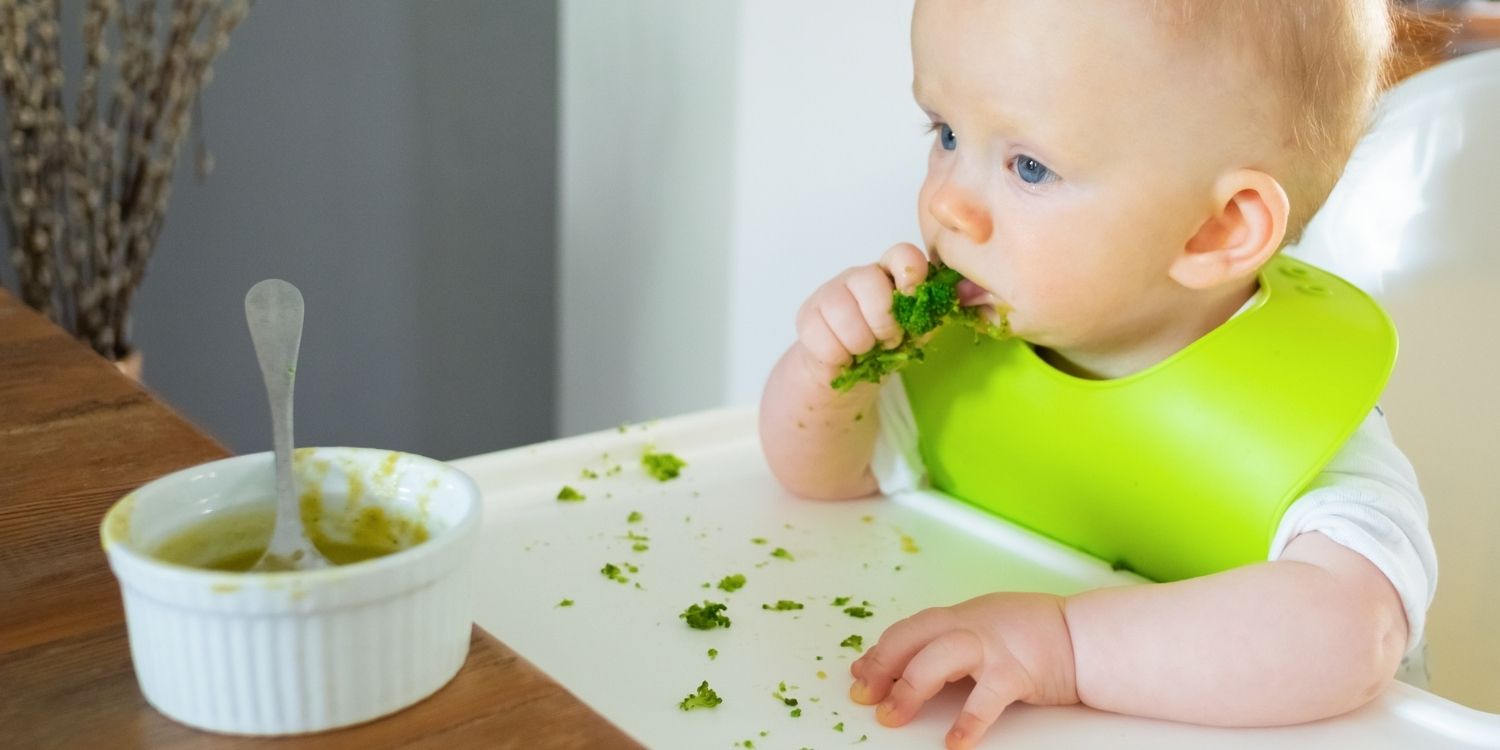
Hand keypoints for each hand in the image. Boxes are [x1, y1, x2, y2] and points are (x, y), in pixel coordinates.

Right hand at [794, 242, 929, 381]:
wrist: (848, 371)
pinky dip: (839, 357)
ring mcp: (829, 293)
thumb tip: (969, 293)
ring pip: (846, 317)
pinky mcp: (807, 315)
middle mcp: (859, 276)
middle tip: (886, 338)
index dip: (911, 276)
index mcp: (890, 273)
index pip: (903, 255)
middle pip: (871, 286)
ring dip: (861, 345)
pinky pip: (826, 340)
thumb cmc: (885, 344)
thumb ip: (935, 309)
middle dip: (884, 324)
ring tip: (864, 349)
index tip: (912, 299)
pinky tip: (843, 355)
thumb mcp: (917, 328)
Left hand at [848, 592, 1078, 748]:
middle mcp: (969, 625)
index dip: (879, 653)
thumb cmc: (1032, 636)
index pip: (906, 631)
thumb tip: (899, 664)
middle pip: (911, 638)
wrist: (1083, 636)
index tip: (858, 675)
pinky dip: (968, 721)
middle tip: (863, 696)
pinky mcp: (1016, 671)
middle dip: (882, 667)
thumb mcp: (982, 629)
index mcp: (959, 617)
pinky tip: (954, 742)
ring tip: (893, 716)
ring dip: (910, 687)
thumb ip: (943, 643)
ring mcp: (992, 646)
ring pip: (938, 658)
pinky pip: (986, 697)